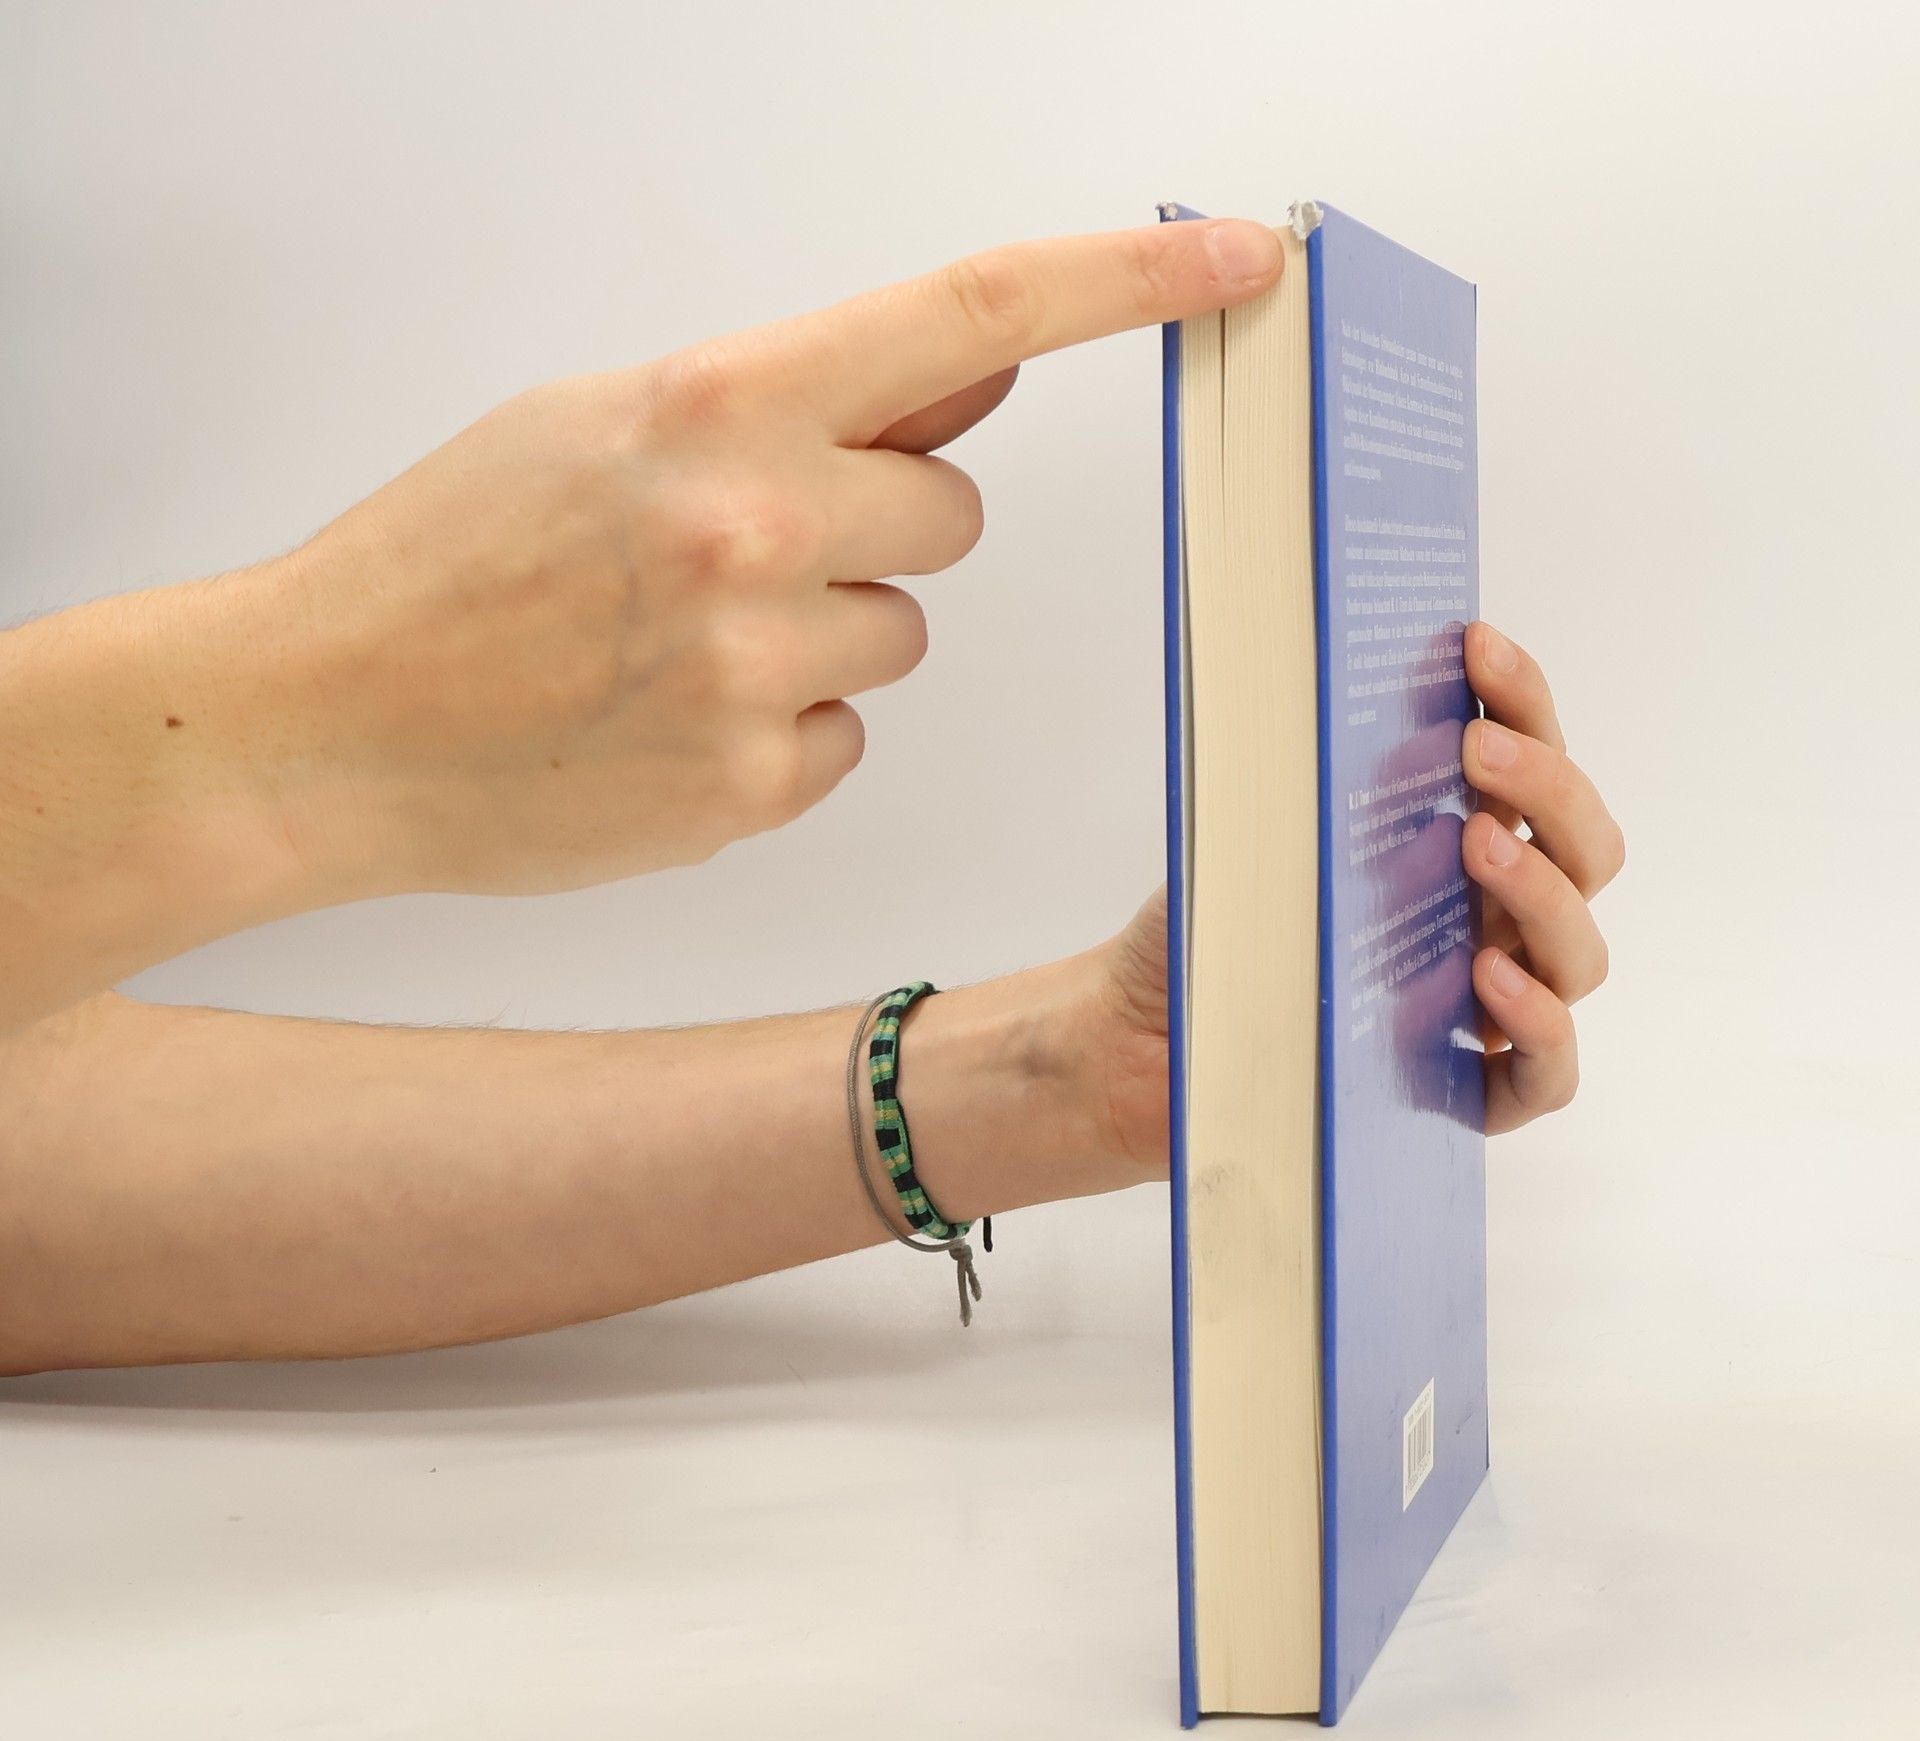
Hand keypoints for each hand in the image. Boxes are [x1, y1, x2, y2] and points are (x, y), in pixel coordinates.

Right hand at [253, 219, 1286, 897]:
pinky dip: (783, 728)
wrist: (323, 722)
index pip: (975, 313)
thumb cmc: (448, 556)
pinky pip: (847, 734)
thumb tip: (970, 372)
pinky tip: (670, 720)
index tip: (1236, 263)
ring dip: (825, 631)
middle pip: (951, 512)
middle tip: (741, 549)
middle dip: (878, 524)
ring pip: (903, 633)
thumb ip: (803, 400)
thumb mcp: (608, 420)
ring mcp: (763, 670)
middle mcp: (762, 530)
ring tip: (680, 644)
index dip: (1127, 281)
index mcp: (722, 404)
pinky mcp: (757, 788)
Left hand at [1072, 622, 1622, 1166]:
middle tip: (1475, 750)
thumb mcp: (1252, 836)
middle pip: (1583, 851)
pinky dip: (1536, 1021)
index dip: (1519, 698)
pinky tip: (1489, 979)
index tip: (1477, 644)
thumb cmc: (1207, 932)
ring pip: (1579, 955)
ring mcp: (1486, 1011)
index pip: (1527, 764)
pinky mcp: (1464, 1099)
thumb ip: (1307, 776)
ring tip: (1473, 844)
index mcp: (1454, 846)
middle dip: (1549, 787)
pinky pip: (1543, 1073)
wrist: (1139, 1041)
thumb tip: (1328, 683)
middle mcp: (1488, 924)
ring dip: (1541, 891)